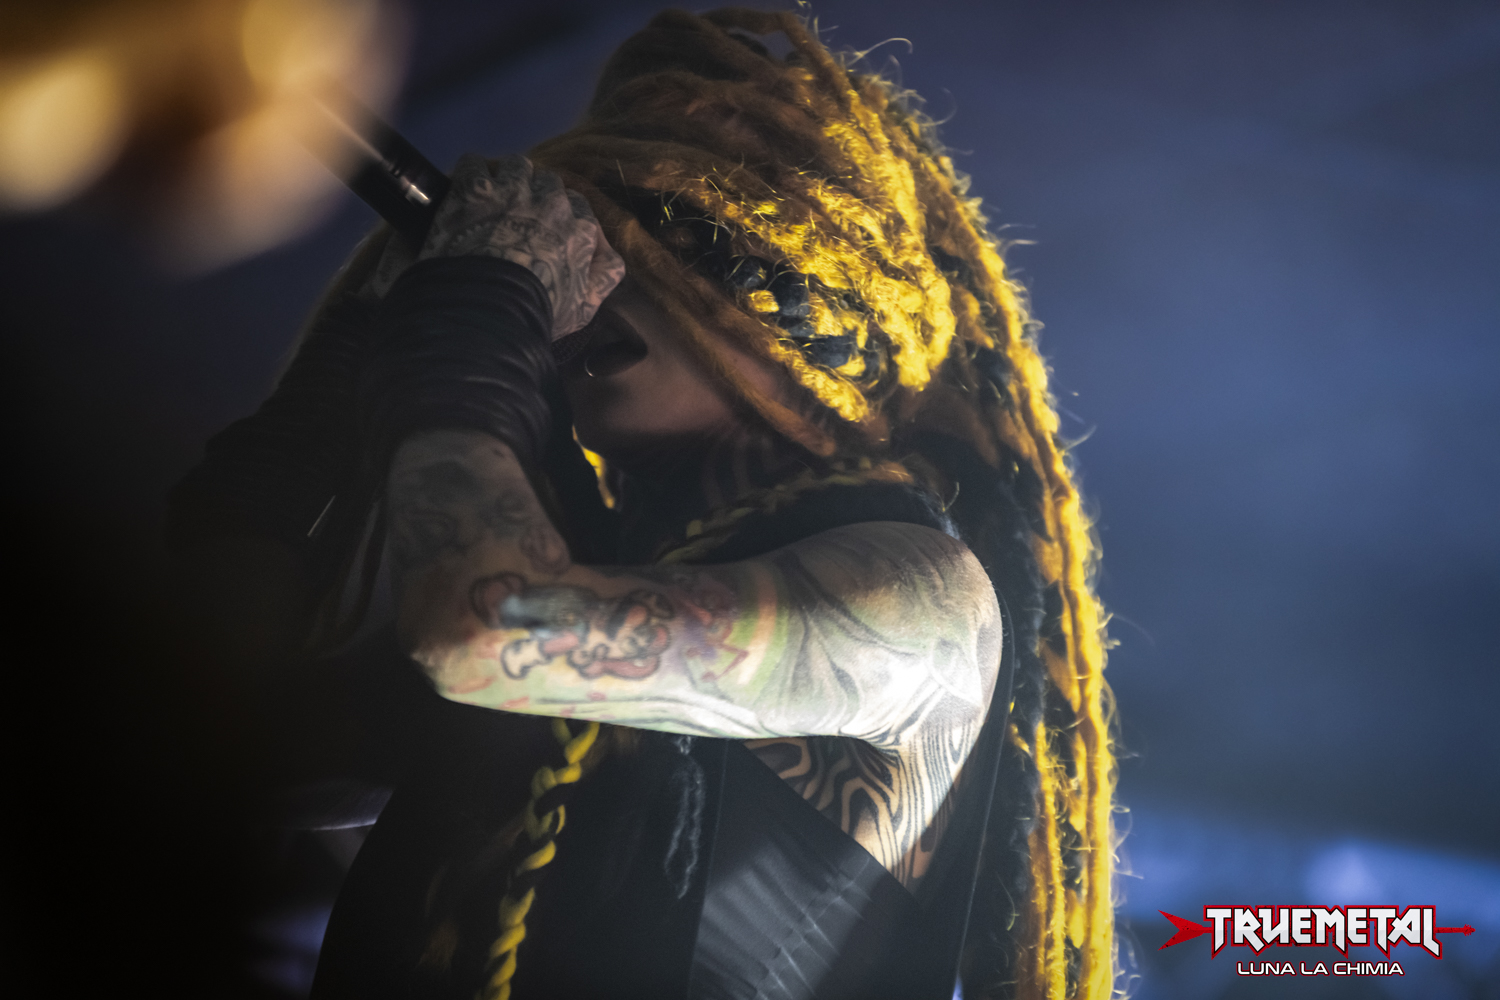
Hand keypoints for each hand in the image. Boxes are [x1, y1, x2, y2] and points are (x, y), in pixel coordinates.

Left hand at [367, 154, 623, 339]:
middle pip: (549, 181)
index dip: (563, 215)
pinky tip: (467, 189)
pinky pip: (474, 163)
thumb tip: (606, 251)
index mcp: (580, 227)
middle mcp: (551, 201)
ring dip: (508, 178)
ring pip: (516, 165)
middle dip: (537, 194)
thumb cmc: (540, 312)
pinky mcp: (474, 189)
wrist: (489, 307)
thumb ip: (604, 275)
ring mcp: (512, 191)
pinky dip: (471, 173)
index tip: (549, 229)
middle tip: (520, 215)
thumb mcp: (586, 307)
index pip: (578, 205)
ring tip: (495, 197)